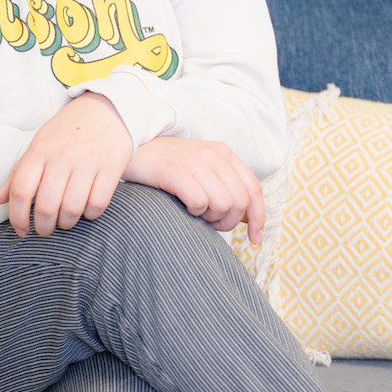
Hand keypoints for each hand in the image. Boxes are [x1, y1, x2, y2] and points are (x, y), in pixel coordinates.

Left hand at [0, 92, 132, 237]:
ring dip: (66, 224)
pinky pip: (97, 205)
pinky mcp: (110, 168)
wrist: (106, 108)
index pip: (21, 191)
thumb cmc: (67, 131)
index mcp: (40, 150)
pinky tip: (86, 209)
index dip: (17, 217)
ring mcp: (87, 162)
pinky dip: (90, 214)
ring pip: (72, 210)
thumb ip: (18, 173)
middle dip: (43, 227)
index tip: (21, 229)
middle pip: (46, 206)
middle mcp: (62, 156)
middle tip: (45, 229)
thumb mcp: (39, 144)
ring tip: (65, 221)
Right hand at [122, 136, 264, 242]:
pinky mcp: (177, 170)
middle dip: (228, 222)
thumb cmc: (168, 166)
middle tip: (210, 223)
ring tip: (195, 212)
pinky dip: (193, 212)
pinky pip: (200, 203)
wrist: (134, 151)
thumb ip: (227, 187)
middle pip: (240, 202)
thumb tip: (250, 218)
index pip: (254, 189)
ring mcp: (196, 161)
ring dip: (210, 218)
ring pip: (223, 205)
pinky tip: (182, 205)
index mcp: (224, 153)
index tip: (254, 240)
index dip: (258, 218)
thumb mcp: (202, 169)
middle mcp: (214, 154)